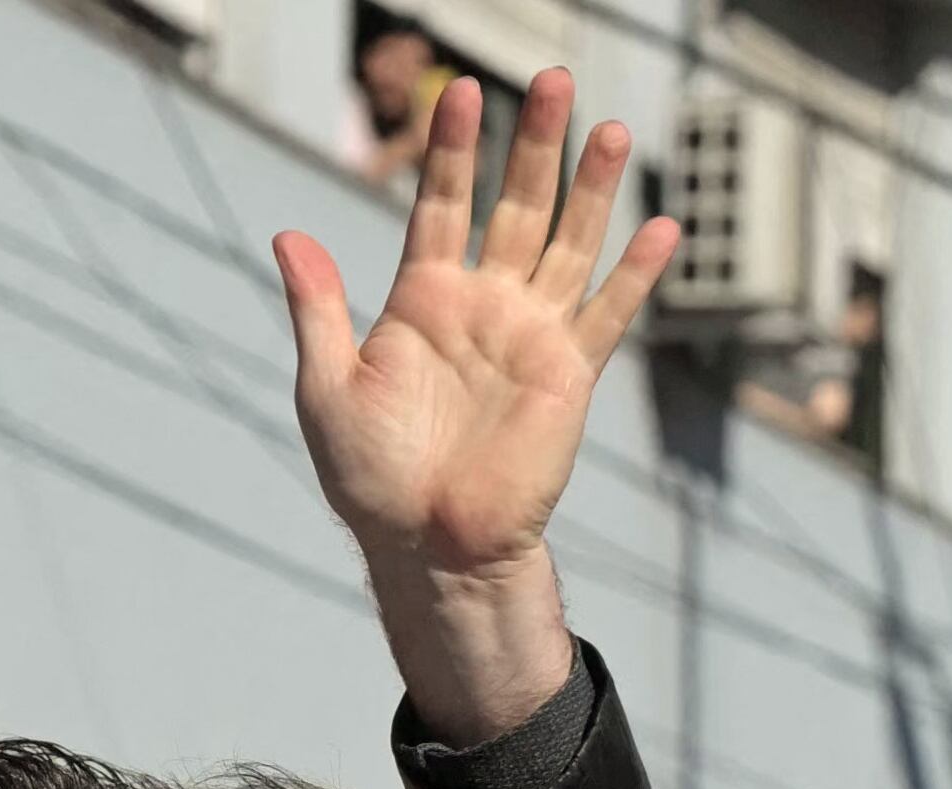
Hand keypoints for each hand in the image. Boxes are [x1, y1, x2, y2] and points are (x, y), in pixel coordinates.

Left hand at [275, 68, 678, 741]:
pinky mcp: (569, 375)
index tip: (459, 92)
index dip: (452, 149)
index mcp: (422, 299)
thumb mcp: (327, 388)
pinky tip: (664, 229)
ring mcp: (531, 335)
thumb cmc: (370, 477)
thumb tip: (286, 236)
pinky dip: (637, 276)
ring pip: (568, 243)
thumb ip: (318, 311)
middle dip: (533, 143)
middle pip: (514, 204)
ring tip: (611, 128)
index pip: (442, 203)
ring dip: (592, 188)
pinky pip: (609, 316)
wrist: (427, 547)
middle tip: (550, 77)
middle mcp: (483, 304)